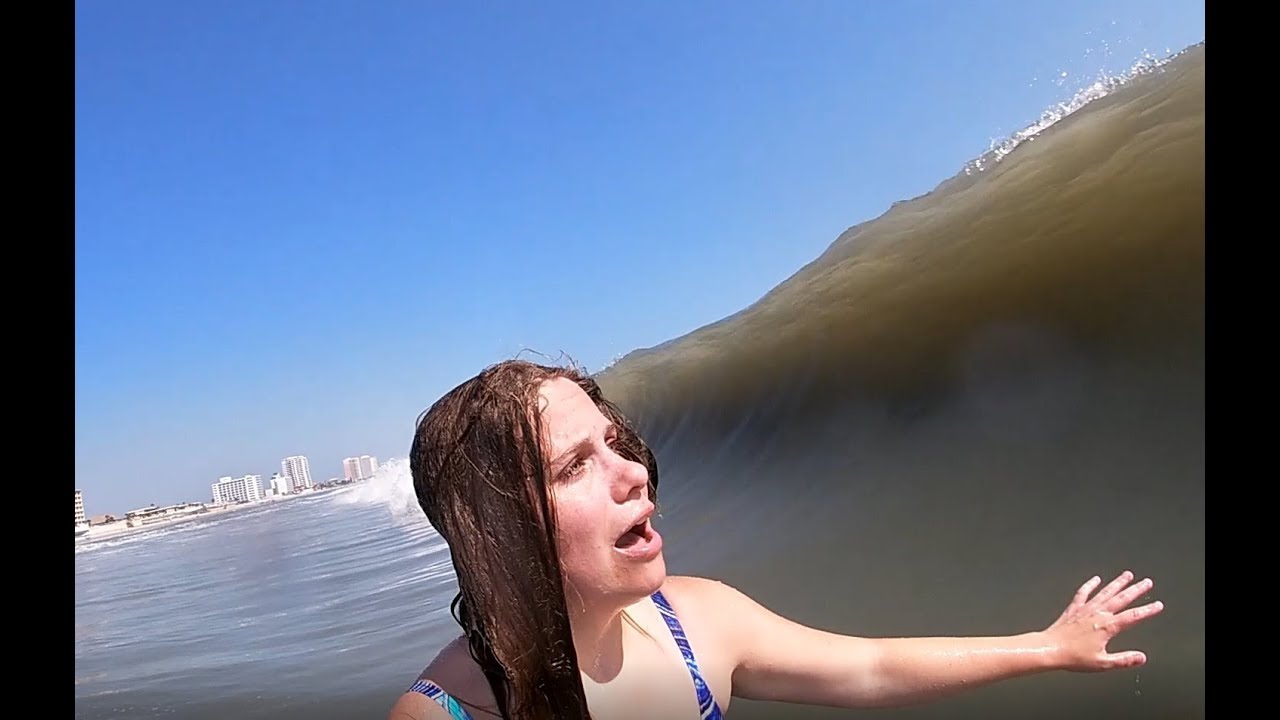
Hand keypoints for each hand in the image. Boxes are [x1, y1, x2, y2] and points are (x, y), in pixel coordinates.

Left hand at [1042, 570, 1164, 671]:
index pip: (1132, 617)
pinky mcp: (1073, 609)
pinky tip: (1095, 579)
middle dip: (1135, 590)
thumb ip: (1124, 659)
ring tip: (1127, 575)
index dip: (1147, 610)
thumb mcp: (1103, 663)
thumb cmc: (1073, 657)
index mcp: (1107, 627)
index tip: (1158, 605)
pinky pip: (1083, 593)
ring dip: (1117, 583)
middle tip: (1147, 582)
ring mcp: (1085, 609)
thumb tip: (1141, 657)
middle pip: (1121, 599)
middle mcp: (1097, 614)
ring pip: (1104, 592)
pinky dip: (1090, 585)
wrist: (1049, 649)